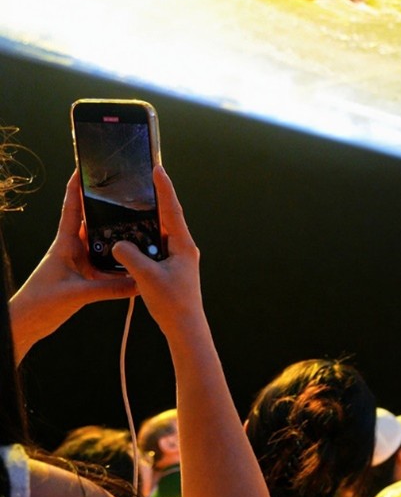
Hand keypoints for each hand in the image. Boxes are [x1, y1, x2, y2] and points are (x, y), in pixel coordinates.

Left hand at [9, 171, 136, 359]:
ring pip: (102, 244)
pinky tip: (135, 263)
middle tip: (126, 196)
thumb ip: (110, 289)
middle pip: (92, 222)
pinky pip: (107, 265)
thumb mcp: (78, 294)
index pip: (71, 209)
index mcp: (65, 244)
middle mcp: (73, 249)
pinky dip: (120, 263)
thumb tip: (140, 283)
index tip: (85, 168)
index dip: (77, 188)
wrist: (28, 322)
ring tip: (139, 227)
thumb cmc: (41, 302)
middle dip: (106, 208)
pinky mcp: (85, 277)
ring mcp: (79, 262)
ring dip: (117, 237)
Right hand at [110, 167, 205, 337]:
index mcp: (183, 245)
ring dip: (147, 219)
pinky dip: (143, 238)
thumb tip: (118, 243)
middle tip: (143, 180)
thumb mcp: (146, 277)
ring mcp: (177, 257)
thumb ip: (130, 256)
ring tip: (133, 203)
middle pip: (167, 217)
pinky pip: (155, 246)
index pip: (172, 210)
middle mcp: (183, 247)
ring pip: (159, 232)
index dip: (164, 189)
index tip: (158, 169)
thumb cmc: (172, 303)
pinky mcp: (170, 267)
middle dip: (155, 199)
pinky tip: (130, 236)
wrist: (185, 327)